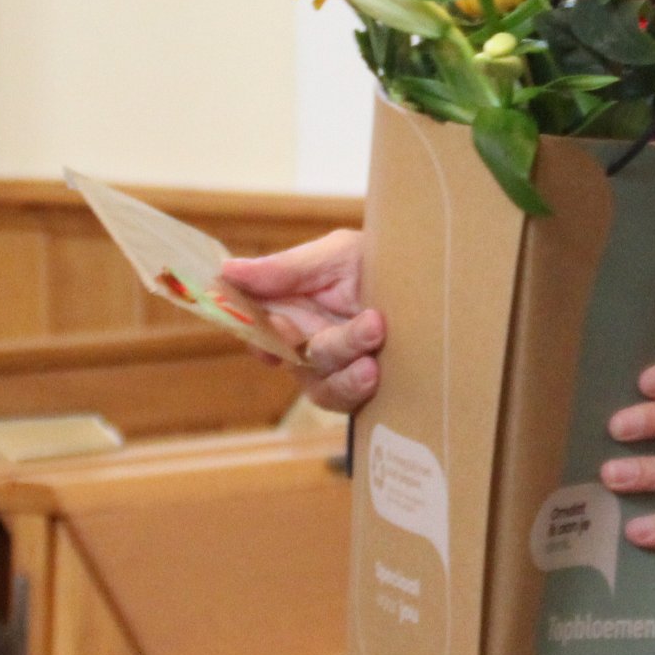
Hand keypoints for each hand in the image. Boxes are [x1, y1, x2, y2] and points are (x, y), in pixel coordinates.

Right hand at [218, 230, 383, 413]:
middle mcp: (307, 341)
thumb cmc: (375, 259)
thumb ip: (286, 269)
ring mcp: (335, 367)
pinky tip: (374, 371)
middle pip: (296, 359)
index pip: (257, 329)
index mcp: (291, 308)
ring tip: (377, 347)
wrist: (428, 276)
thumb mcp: (336, 254)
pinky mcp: (361, 386)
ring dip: (348, 371)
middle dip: (331, 345)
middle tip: (371, 324)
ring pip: (322, 383)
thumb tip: (226, 271)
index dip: (259, 336)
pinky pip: (345, 400)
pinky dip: (356, 388)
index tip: (277, 333)